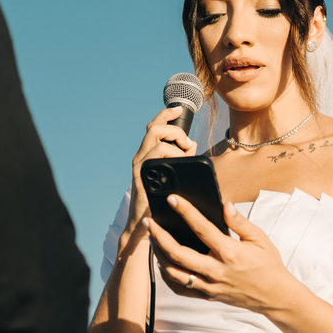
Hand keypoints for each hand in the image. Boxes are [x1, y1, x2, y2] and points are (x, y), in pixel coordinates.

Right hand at [123, 107, 197, 244]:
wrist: (144, 222)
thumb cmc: (159, 200)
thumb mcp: (172, 175)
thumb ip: (181, 158)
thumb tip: (192, 145)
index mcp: (148, 153)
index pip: (155, 126)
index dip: (166, 114)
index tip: (179, 110)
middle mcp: (141, 156)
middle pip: (154, 128)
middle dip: (174, 130)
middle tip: (187, 142)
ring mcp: (140, 165)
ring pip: (156, 140)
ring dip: (174, 143)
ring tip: (184, 154)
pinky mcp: (141, 175)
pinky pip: (155, 157)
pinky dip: (170, 156)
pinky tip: (179, 165)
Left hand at [147, 195, 303, 313]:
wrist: (275, 296)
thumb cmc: (268, 264)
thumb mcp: (260, 238)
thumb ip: (240, 222)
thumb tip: (225, 205)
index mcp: (229, 252)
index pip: (201, 228)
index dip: (185, 211)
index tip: (172, 199)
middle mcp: (216, 270)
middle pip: (178, 253)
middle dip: (159, 236)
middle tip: (149, 222)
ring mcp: (210, 286)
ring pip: (174, 272)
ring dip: (159, 255)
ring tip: (153, 240)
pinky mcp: (207, 296)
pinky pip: (180, 288)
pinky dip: (168, 275)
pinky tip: (163, 263)